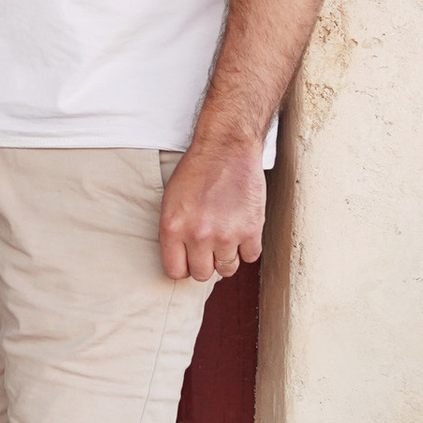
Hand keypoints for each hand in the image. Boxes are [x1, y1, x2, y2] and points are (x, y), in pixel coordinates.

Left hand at [160, 139, 265, 283]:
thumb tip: (182, 261)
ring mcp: (226, 235)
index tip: (190, 258)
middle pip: (202, 274)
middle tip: (210, 246)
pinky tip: (242, 230)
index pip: (175, 271)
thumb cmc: (196, 171)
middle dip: (205, 263)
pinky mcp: (251, 229)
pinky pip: (250, 257)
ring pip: (227, 269)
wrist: (226, 147)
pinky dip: (248, 247)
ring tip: (226, 236)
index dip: (183, 266)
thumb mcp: (170, 201)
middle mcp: (198, 235)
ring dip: (227, 256)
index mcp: (172, 228)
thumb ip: (174, 234)